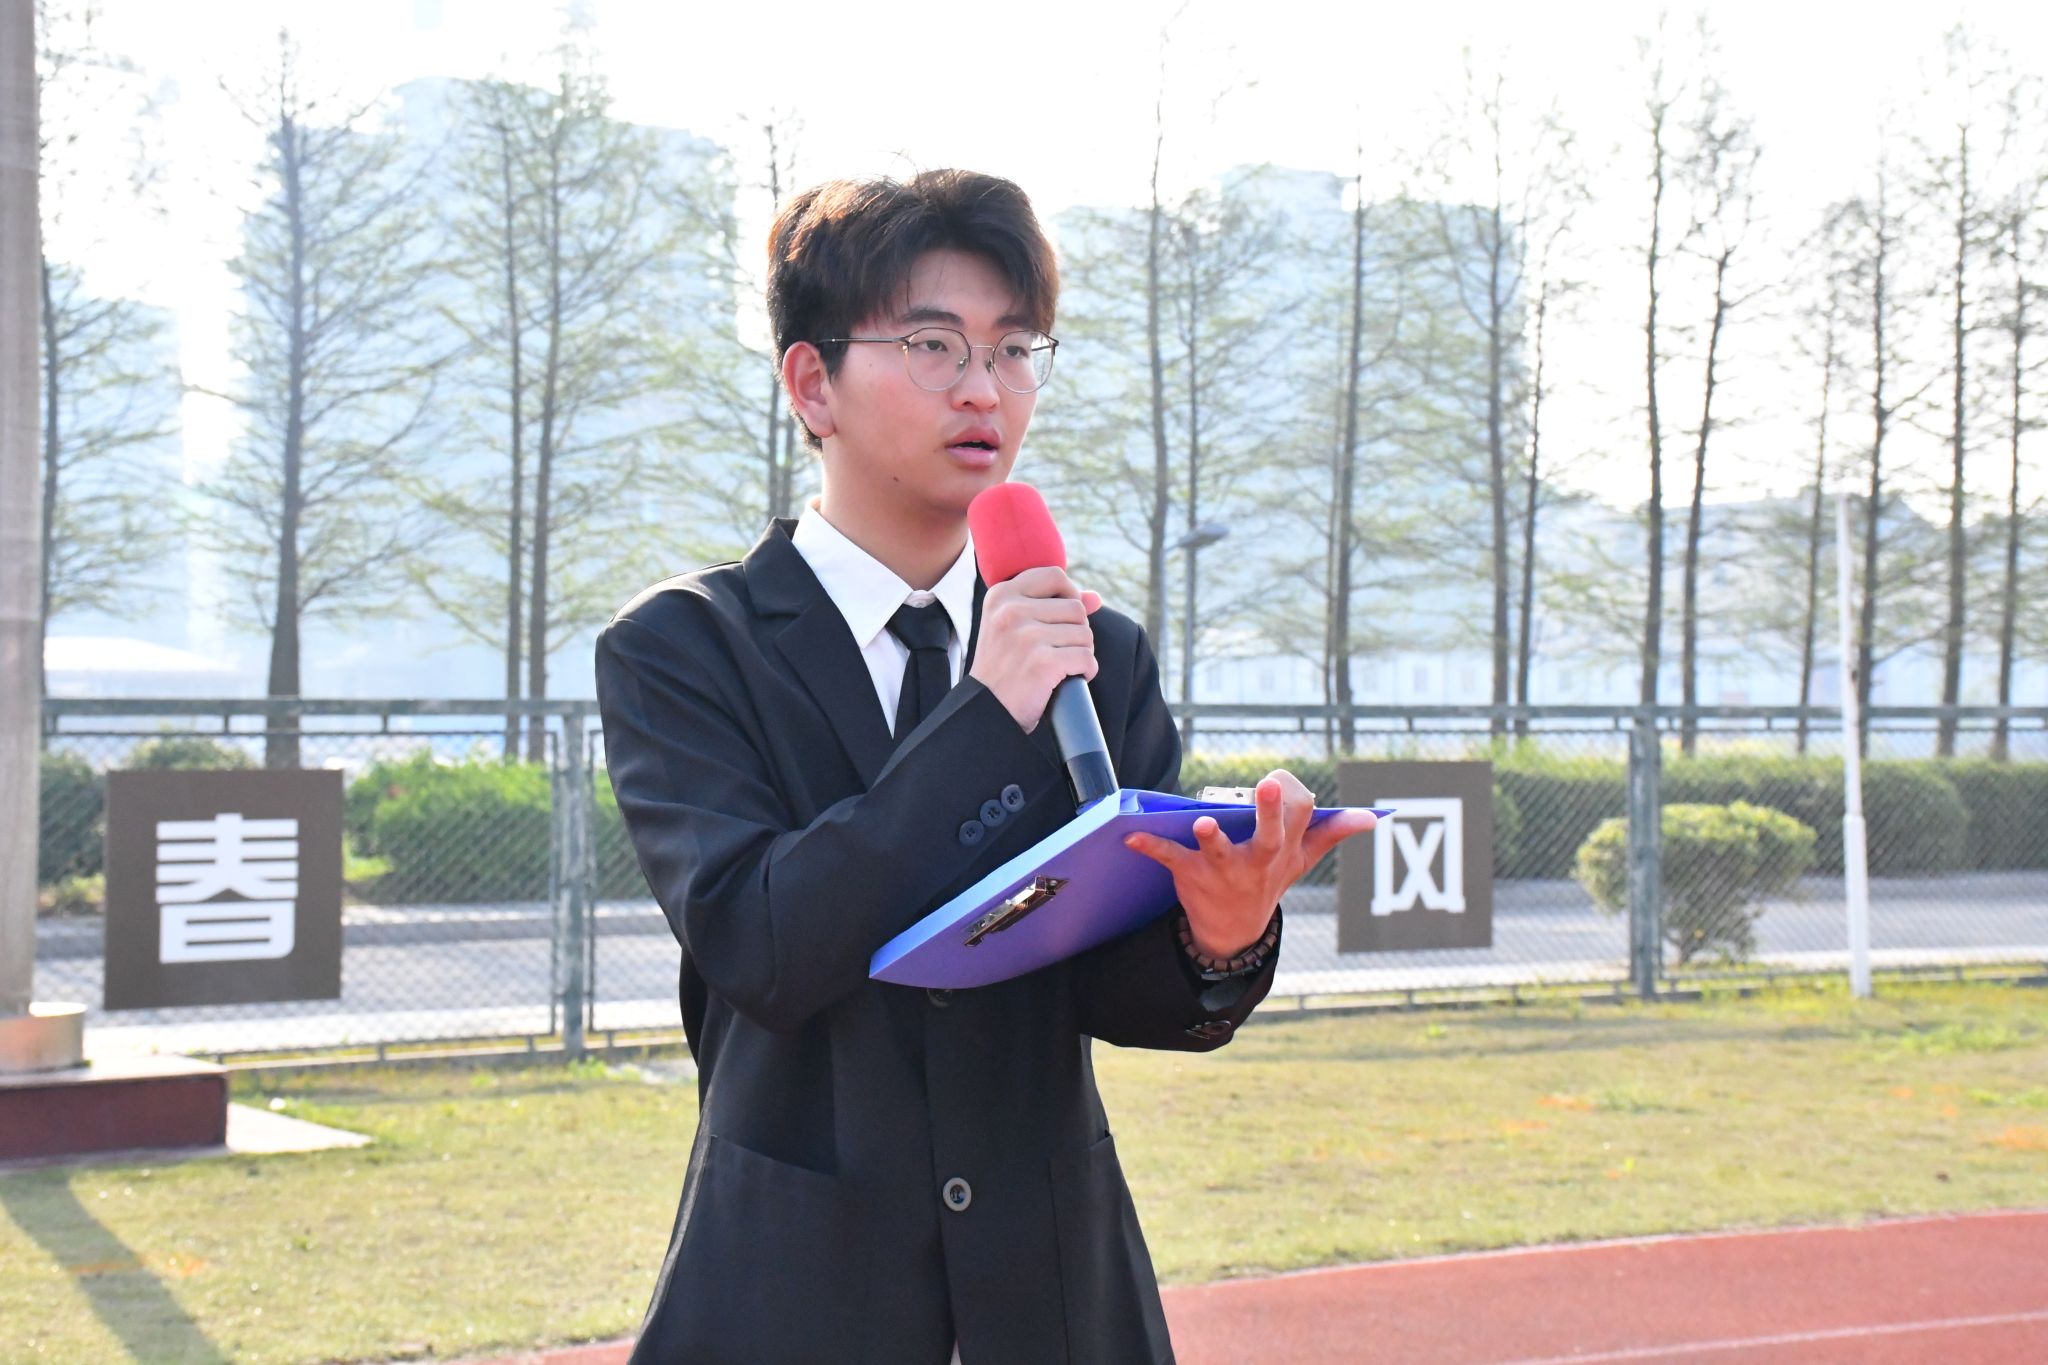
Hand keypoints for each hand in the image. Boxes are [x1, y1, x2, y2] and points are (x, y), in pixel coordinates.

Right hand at [967, 566, 1102, 732]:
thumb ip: (1053, 606)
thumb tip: (1095, 597)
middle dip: (1077, 631)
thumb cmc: (1004, 667)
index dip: (1069, 594)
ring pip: (1085, 634)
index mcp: (1002, 595)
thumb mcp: (1015, 626)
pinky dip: (1086, 671)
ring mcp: (1027, 636)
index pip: (1054, 575)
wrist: (986, 709)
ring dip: (1081, 652)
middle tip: (1058, 650)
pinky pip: (1086, 658)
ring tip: (1060, 665)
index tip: (1063, 617)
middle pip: (1076, 608)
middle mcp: (1011, 611)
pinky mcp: (1043, 662)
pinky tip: (1068, 678)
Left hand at [1123, 770, 1376, 956]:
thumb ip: (1332, 834)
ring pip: (1220, 851)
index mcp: (1284, 849)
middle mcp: (1258, 859)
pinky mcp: (1192, 875)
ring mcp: (1226, 870)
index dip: (1291, 798)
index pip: (1298, 817)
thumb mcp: (1301, 861)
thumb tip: (1373, 818)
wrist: (1233, 930)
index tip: (1280, 781)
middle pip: (1269, 834)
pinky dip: (1150, 846)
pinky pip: (1170, 859)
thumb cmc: (1268, 880)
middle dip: (1269, 811)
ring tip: (1203, 821)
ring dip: (1211, 837)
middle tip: (1267, 786)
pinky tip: (1130, 836)